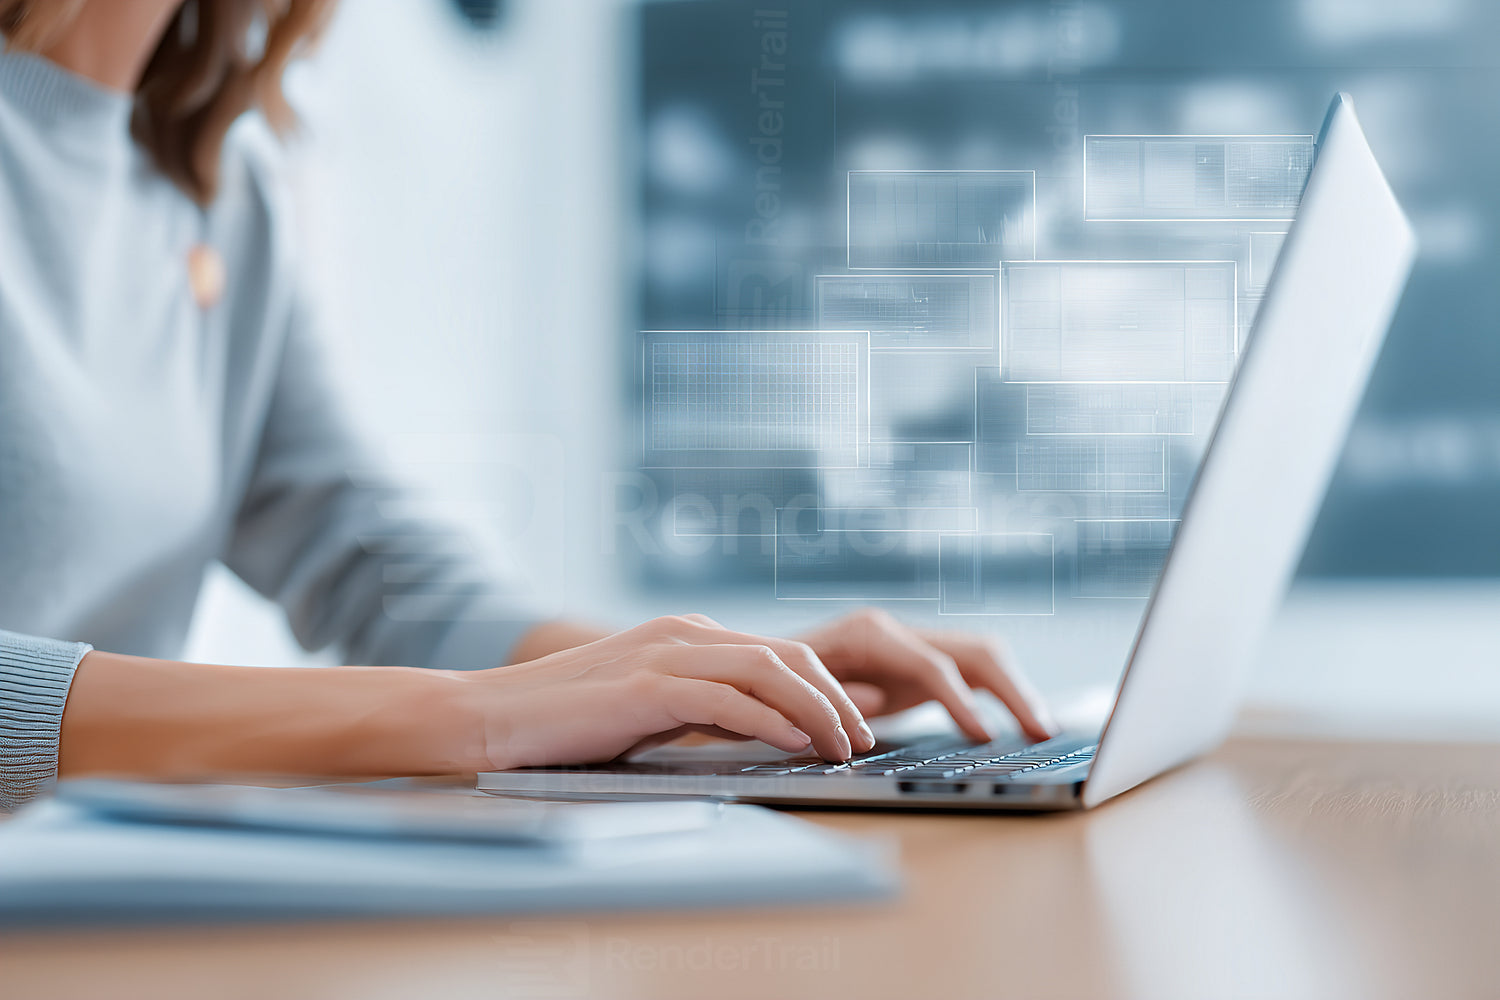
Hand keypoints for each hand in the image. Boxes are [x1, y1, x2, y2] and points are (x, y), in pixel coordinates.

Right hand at [459, 615, 875, 769]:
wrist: (492, 716)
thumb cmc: (568, 722)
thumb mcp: (651, 709)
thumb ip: (703, 709)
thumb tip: (765, 729)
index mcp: (687, 634)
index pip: (779, 652)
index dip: (828, 686)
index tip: (858, 723)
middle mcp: (683, 633)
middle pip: (787, 655)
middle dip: (837, 697)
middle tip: (865, 739)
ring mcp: (664, 654)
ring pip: (768, 670)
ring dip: (816, 710)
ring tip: (842, 747)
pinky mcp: (645, 686)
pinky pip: (725, 699)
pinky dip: (769, 721)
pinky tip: (795, 744)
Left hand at [797, 608, 1057, 742]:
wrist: (766, 667)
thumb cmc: (777, 684)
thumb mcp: (795, 692)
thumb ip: (833, 696)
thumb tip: (875, 700)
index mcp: (868, 633)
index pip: (930, 662)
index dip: (959, 700)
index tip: (984, 736)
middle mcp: (898, 631)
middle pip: (972, 650)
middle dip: (1011, 689)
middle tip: (1039, 732)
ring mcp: (913, 645)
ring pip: (982, 658)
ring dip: (1017, 691)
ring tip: (1044, 731)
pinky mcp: (922, 665)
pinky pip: (974, 674)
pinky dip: (1003, 694)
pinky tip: (1026, 724)